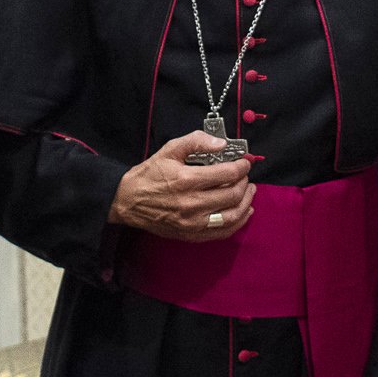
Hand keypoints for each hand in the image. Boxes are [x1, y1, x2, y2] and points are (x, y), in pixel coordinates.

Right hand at [108, 132, 254, 240]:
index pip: (226, 174)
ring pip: (232, 215)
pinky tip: (244, 212)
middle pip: (232, 194)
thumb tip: (222, 143)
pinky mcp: (191, 235)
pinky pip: (222, 232)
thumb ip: (196, 142)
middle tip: (245, 175)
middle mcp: (192, 203)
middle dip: (245, 183)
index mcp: (186, 180)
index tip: (244, 162)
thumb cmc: (149, 174)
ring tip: (249, 191)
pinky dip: (238, 222)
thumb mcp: (169, 150)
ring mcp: (193, 223)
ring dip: (246, 202)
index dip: (241, 167)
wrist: (128, 201)